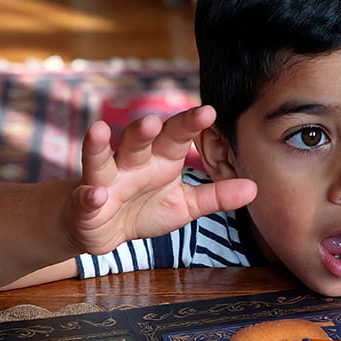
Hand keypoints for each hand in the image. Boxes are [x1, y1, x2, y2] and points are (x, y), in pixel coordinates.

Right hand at [69, 106, 256, 254]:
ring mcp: (105, 181)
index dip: (189, 124)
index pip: (176, 136)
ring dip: (100, 146)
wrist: (104, 229)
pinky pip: (85, 197)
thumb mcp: (185, 205)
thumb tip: (254, 188)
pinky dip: (88, 196)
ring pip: (102, 159)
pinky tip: (94, 194)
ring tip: (100, 130)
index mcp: (160, 160)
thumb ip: (215, 196)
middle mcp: (132, 163)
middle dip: (143, 129)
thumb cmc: (145, 209)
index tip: (209, 111)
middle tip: (152, 119)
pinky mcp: (86, 203)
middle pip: (137, 141)